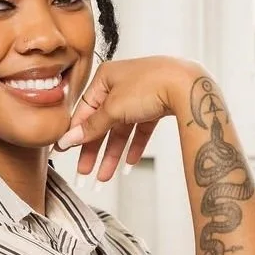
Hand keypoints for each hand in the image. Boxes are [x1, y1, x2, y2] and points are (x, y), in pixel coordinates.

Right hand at [53, 55, 195, 182]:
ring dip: (111, 155)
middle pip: (102, 123)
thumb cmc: (151, 84)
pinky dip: (133, 147)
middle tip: (84, 171)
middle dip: (93, 150)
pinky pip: (140, 131)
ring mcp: (140, 95)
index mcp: (105, 77)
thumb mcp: (113, 108)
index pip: (84, 110)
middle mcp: (121, 84)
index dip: (75, 132)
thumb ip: (91, 127)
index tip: (65, 151)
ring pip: (121, 130)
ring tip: (104, 177)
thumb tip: (68, 138)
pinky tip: (128, 164)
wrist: (189, 85)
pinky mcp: (156, 106)